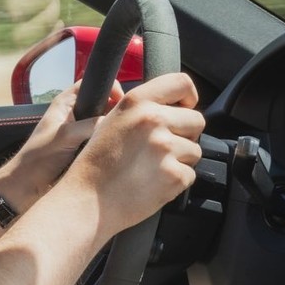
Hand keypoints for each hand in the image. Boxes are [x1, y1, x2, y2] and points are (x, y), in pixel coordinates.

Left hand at [0, 82, 118, 208]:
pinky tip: (113, 154)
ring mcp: (80, 133)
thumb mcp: (64, 137)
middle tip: (122, 124)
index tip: (121, 101)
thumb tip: (116, 122)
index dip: (109, 88)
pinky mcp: (84, 150)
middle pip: (103, 105)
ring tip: (118, 141)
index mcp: (65, 104)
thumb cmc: (36, 159)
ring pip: (104, 126)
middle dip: (115, 112)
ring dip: (111, 132)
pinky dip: (108, 146)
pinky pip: (102, 143)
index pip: (92, 84)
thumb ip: (89, 125)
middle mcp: (74, 116)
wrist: (25, 188)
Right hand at [63, 73, 205, 236]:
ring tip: (153, 168)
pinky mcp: (174, 175)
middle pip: (196, 119)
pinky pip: (190, 174)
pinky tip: (153, 183)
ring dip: (180, 159)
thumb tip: (175, 108)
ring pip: (195, 150)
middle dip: (186, 134)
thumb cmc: (97, 164)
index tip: (185, 108)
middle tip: (163, 148)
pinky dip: (176, 181)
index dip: (189, 96)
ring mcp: (165, 148)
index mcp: (137, 102)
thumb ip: (143, 108)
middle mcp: (153, 120)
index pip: (182, 83)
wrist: (88, 201)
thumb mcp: (111, 120)